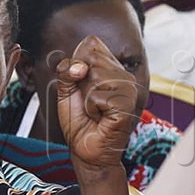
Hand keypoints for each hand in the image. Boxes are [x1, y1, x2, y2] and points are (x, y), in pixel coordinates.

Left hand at [56, 35, 138, 170]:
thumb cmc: (79, 121)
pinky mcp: (127, 105)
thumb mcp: (66, 90)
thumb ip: (66, 70)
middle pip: (91, 59)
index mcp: (112, 68)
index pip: (92, 44)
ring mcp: (129, 90)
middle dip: (80, 83)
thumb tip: (80, 67)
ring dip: (86, 98)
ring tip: (95, 111)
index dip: (77, 63)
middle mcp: (124, 75)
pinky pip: (98, 96)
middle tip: (88, 102)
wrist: (85, 149)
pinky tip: (100, 118)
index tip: (80, 84)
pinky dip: (91, 109)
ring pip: (94, 77)